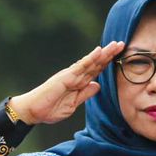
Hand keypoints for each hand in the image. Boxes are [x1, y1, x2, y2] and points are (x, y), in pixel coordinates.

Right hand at [7, 42, 124, 125]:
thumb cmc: (49, 109)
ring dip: (103, 53)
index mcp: (78, 83)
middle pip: (96, 63)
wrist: (33, 111)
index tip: (119, 56)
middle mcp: (75, 76)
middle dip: (109, 54)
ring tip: (115, 45)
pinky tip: (99, 51)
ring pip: (90, 62)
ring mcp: (70, 75)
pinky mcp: (65, 77)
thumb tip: (98, 85)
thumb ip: (85, 94)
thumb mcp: (72, 105)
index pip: (95, 71)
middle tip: (122, 44)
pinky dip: (91, 58)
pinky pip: (81, 66)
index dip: (107, 63)